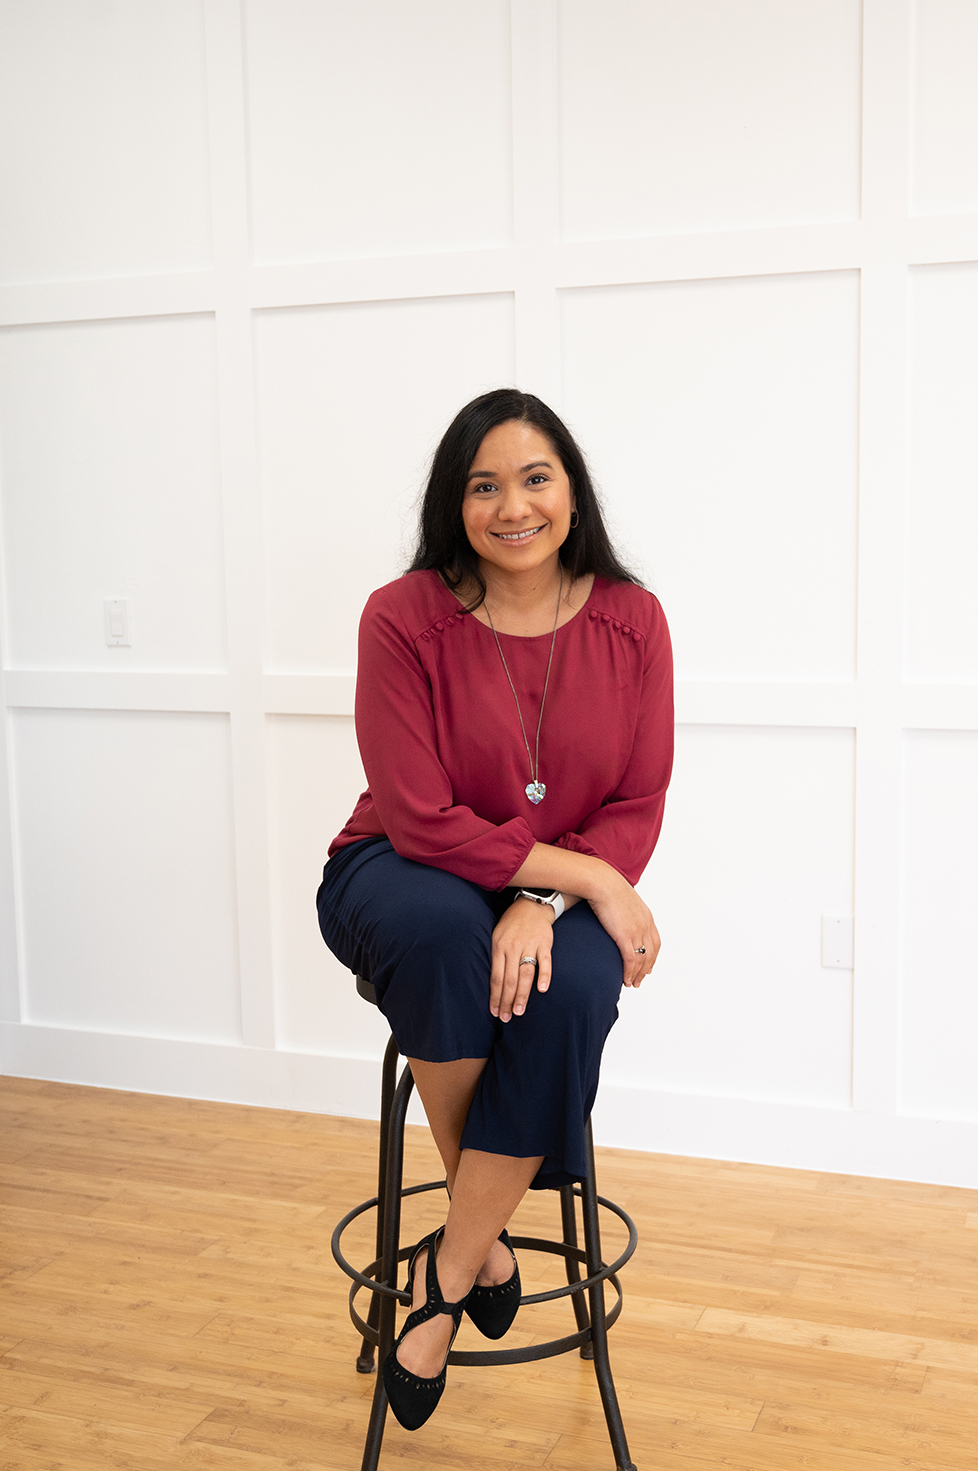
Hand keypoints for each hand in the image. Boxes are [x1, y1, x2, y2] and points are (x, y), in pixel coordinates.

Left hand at [489, 898, 554, 1021]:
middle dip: (507, 1001)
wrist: (532, 905)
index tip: (495, 1012)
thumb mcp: (497, 936)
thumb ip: (497, 958)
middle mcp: (512, 948)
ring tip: (519, 1011)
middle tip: (506, 1018)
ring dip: (522, 995)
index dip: (495, 996)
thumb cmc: (512, 924)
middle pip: (509, 980)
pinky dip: (544, 976)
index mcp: (499, 947)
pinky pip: (545, 962)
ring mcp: (529, 945)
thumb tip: (494, 984)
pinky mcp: (545, 943)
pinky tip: (542, 990)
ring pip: (525, 974)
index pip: (495, 978)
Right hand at [587, 873, 659, 987]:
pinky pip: (631, 960)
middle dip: (646, 969)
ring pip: (642, 960)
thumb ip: (623, 910)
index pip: (655, 942)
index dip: (653, 956)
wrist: (602, 882)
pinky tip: (626, 980)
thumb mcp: (621, 899)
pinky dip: (630, 972)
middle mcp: (645, 925)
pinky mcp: (625, 936)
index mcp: (646, 916)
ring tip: (632, 984)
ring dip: (638, 974)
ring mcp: (636, 931)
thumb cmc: (605, 886)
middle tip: (640, 980)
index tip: (649, 966)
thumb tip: (615, 914)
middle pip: (651, 953)